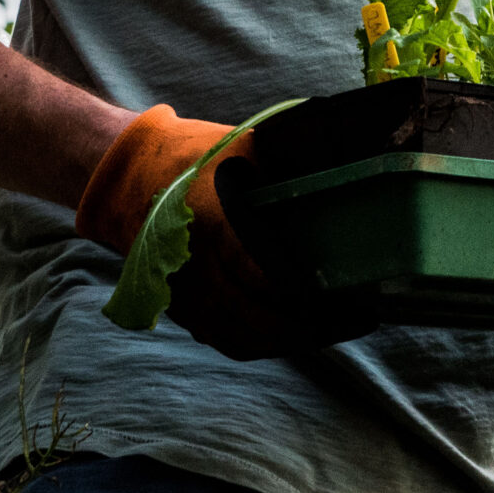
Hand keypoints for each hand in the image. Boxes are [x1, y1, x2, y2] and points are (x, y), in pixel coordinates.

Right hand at [73, 105, 363, 360]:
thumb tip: (352, 157)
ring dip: (295, 341)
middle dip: (315, 327)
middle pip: (260, 320)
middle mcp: (196, 268)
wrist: (132, 177)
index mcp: (214, 224)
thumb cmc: (199, 157)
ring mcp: (186, 295)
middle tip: (361, 317)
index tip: (352, 293)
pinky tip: (301, 333)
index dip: (306, 293)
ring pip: (246, 339)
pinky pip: (229, 340)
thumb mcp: (243, 149)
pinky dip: (268, 343)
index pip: (264, 275)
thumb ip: (288, 162)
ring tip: (339, 327)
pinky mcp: (182, 309)